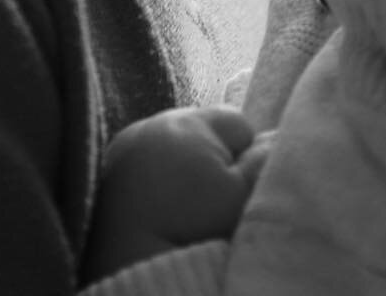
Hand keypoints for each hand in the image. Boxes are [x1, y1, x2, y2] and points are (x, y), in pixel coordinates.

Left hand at [82, 105, 271, 282]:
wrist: (123, 264)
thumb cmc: (187, 225)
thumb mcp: (239, 198)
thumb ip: (263, 162)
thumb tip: (279, 138)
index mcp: (189, 120)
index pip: (239, 126)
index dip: (249, 160)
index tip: (242, 194)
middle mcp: (153, 122)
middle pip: (204, 137)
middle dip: (215, 165)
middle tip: (214, 205)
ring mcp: (125, 146)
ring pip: (175, 153)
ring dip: (183, 175)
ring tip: (185, 212)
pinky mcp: (106, 173)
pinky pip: (145, 169)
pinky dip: (155, 186)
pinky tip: (159, 214)